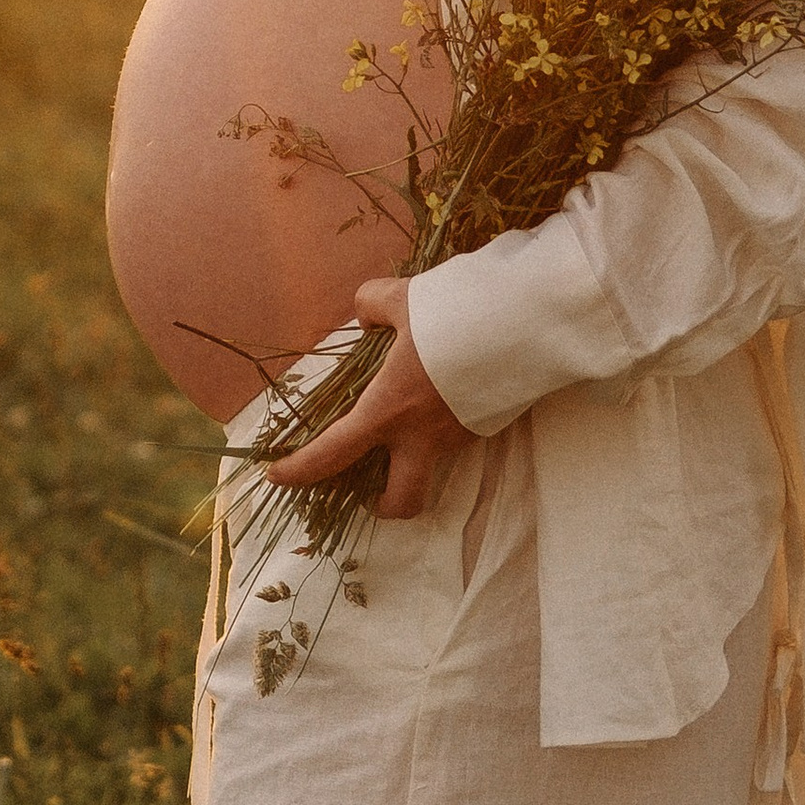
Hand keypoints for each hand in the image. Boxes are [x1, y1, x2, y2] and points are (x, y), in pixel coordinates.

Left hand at [265, 277, 477, 520]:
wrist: (526, 322)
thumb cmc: (455, 313)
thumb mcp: (401, 298)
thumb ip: (372, 305)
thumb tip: (367, 314)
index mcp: (388, 409)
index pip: (333, 453)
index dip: (300, 470)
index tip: (277, 476)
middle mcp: (422, 436)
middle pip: (401, 502)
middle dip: (382, 506)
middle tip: (367, 490)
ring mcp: (459, 438)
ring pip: (432, 471)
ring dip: (413, 463)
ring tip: (406, 426)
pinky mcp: (486, 428)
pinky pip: (455, 441)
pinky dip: (441, 430)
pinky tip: (444, 395)